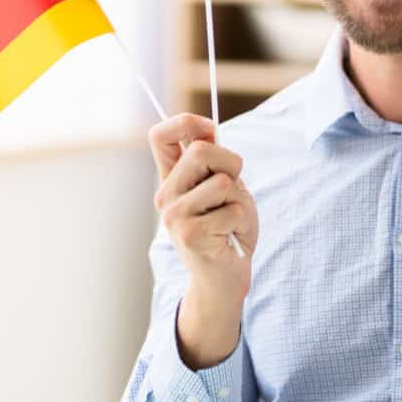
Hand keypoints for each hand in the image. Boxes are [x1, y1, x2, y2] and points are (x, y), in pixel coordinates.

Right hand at [149, 113, 257, 367]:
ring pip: (223, 182)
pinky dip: (242, 222)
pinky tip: (230, 237)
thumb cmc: (228, 229)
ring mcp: (174, 216)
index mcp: (172, 179)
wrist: (224, 279)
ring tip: (231, 219)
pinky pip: (233, 210)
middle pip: (200, 150)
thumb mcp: (224, 188)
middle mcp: (166, 195)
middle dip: (231, 163)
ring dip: (240, 200)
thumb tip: (209, 130)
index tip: (209, 129)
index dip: (185, 122)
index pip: (159, 136)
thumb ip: (215, 163)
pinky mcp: (190, 235)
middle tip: (233, 189)